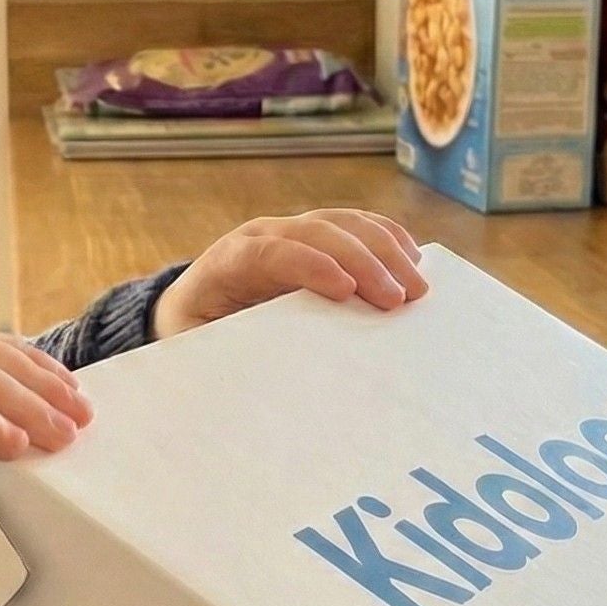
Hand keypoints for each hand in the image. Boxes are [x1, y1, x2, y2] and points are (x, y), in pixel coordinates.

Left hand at [150, 209, 427, 339]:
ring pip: (342, 224)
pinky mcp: (313, 236)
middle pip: (317, 232)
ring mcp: (290, 230)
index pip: (270, 253)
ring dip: (384, 249)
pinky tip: (413, 257)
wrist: (189, 309)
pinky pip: (354, 225)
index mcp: (228, 262)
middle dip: (362, 260)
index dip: (308, 265)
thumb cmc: (197, 337)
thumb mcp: (200, 348)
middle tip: (398, 299)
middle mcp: (261, 236)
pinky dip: (386, 237)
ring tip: (417, 286)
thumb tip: (261, 382)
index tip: (346, 290)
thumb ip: (226, 352)